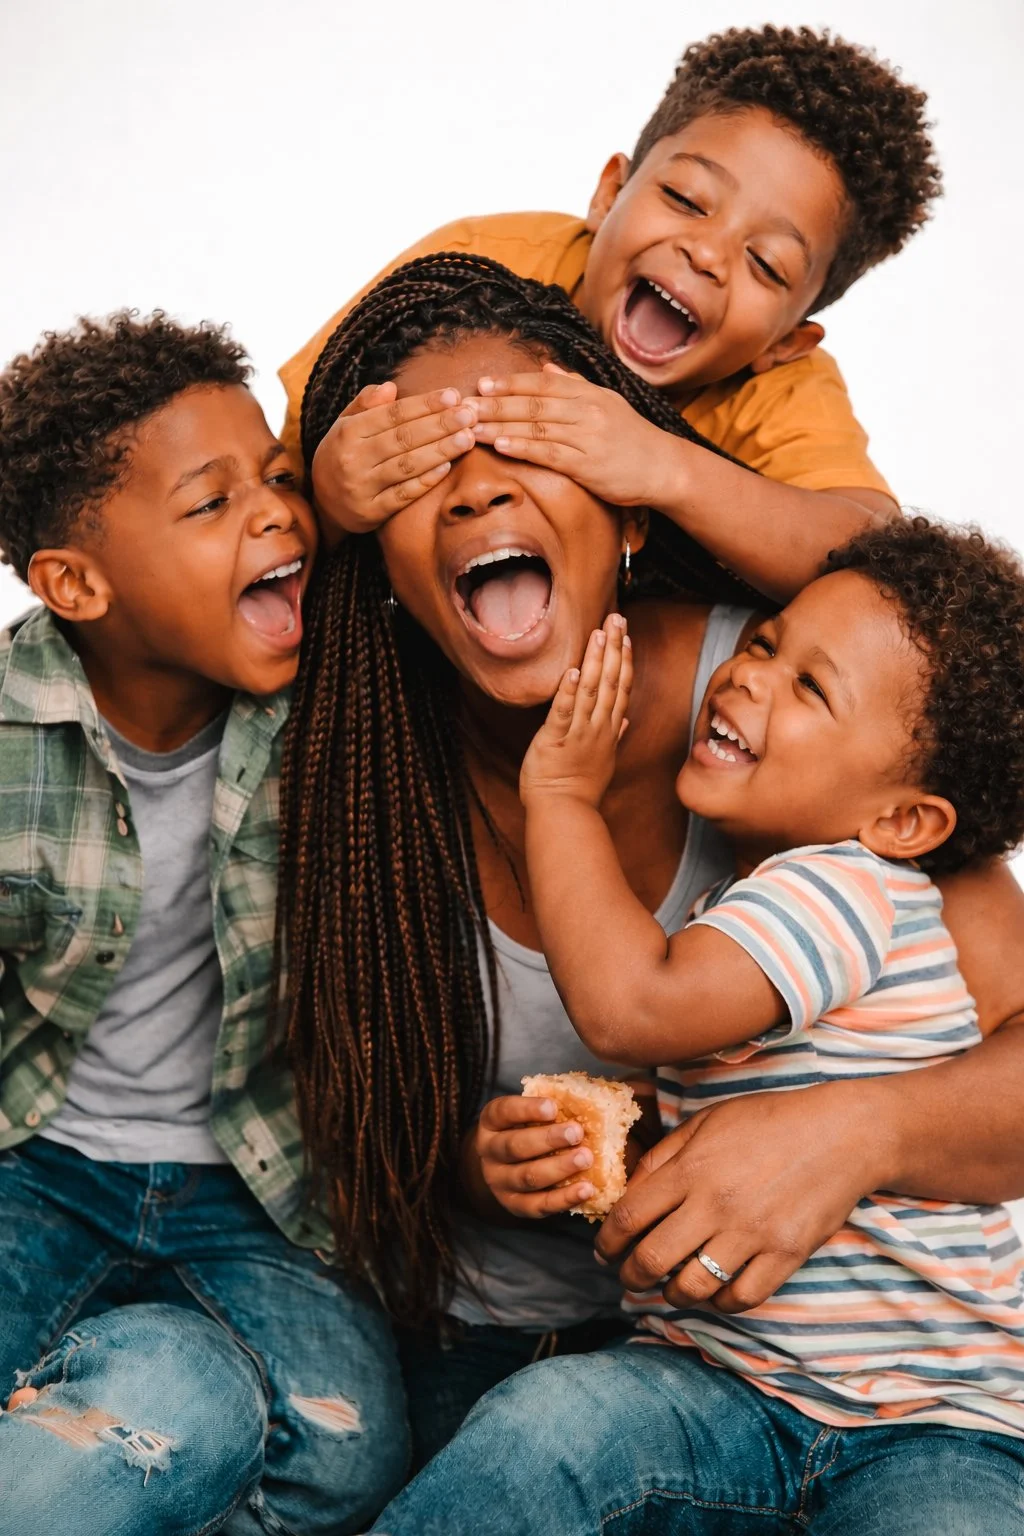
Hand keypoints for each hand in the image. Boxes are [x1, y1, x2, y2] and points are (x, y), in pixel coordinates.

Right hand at [310, 380, 479, 538]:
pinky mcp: (371, 512)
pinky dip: (426, 480)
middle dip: (440, 425)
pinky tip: (448, 466)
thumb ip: (366, 404)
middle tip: (470, 415)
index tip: (452, 395)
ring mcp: (362, 488)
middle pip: (403, 438)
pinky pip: (404, 495)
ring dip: (440, 450)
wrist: (322, 504)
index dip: (424, 405)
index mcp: (347, 432)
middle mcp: (353, 459)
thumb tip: (391, 386)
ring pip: (407, 466)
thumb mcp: (345, 425)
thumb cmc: (341, 455)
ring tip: (468, 438)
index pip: (392, 414)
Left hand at [468, 364, 682, 507]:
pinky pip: (548, 453)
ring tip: (471, 427)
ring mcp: (587, 437)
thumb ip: (576, 386)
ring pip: (535, 427)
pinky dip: (522, 448)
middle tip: (464, 405)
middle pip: (533, 404)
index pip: (542, 384)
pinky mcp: (587, 465)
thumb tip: (548, 369)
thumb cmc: (632, 439)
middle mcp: (587, 411)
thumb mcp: (608, 404)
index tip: (483, 384)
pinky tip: (499, 446)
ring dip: (499, 426)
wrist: (664, 468)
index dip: (511, 383)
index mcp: (589, 394)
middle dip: (495, 404)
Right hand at [469, 1094, 596, 1218]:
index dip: (528, 1109)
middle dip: (548, 1139)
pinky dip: (564, 1198)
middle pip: (515, 1146)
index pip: (503, 1112)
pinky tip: (586, 1189)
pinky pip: (539, 1205)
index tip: (553, 1107)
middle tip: (577, 1133)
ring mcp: (500, 1181)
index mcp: (491, 1122)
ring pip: (527, 1177)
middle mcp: (490, 1152)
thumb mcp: (529, 1113)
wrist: (505, 1166)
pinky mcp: (515, 1205)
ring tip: (585, 1158)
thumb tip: (588, 1095)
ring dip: (559, 1168)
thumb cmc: (526, 1129)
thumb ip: (550, 1107)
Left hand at [520, 614, 631, 808]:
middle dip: (614, 648)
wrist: (565, 813)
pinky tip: (573, 669)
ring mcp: (578, 734)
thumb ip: (614, 736)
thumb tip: (625, 720)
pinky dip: (568, 691)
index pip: (621, 689)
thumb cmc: (579, 789)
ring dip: (596, 660)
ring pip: (591, 691)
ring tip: (598, 633)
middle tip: (617, 618)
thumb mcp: (603, 761)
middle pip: (611, 682)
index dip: (625, 661)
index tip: (626, 637)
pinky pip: (563, 712)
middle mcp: (598, 728)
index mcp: (608, 731)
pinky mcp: (555, 740)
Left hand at [595, 1082, 883, 1311]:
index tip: (603, 1252)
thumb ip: (664, 1157)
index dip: (606, 1242)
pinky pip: (740, 1298)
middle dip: (630, 1276)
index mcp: (691, 1169)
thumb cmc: (768, 1122)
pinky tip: (714, 1290)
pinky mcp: (785, 1255)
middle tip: (629, 1277)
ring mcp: (752, 1233)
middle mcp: (716, 1204)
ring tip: (670, 1287)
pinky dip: (720, 1302)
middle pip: (652, 1260)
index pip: (628, 1217)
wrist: (840, 1134)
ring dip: (672, 1294)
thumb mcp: (706, 1122)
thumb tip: (628, 1193)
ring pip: (692, 1287)